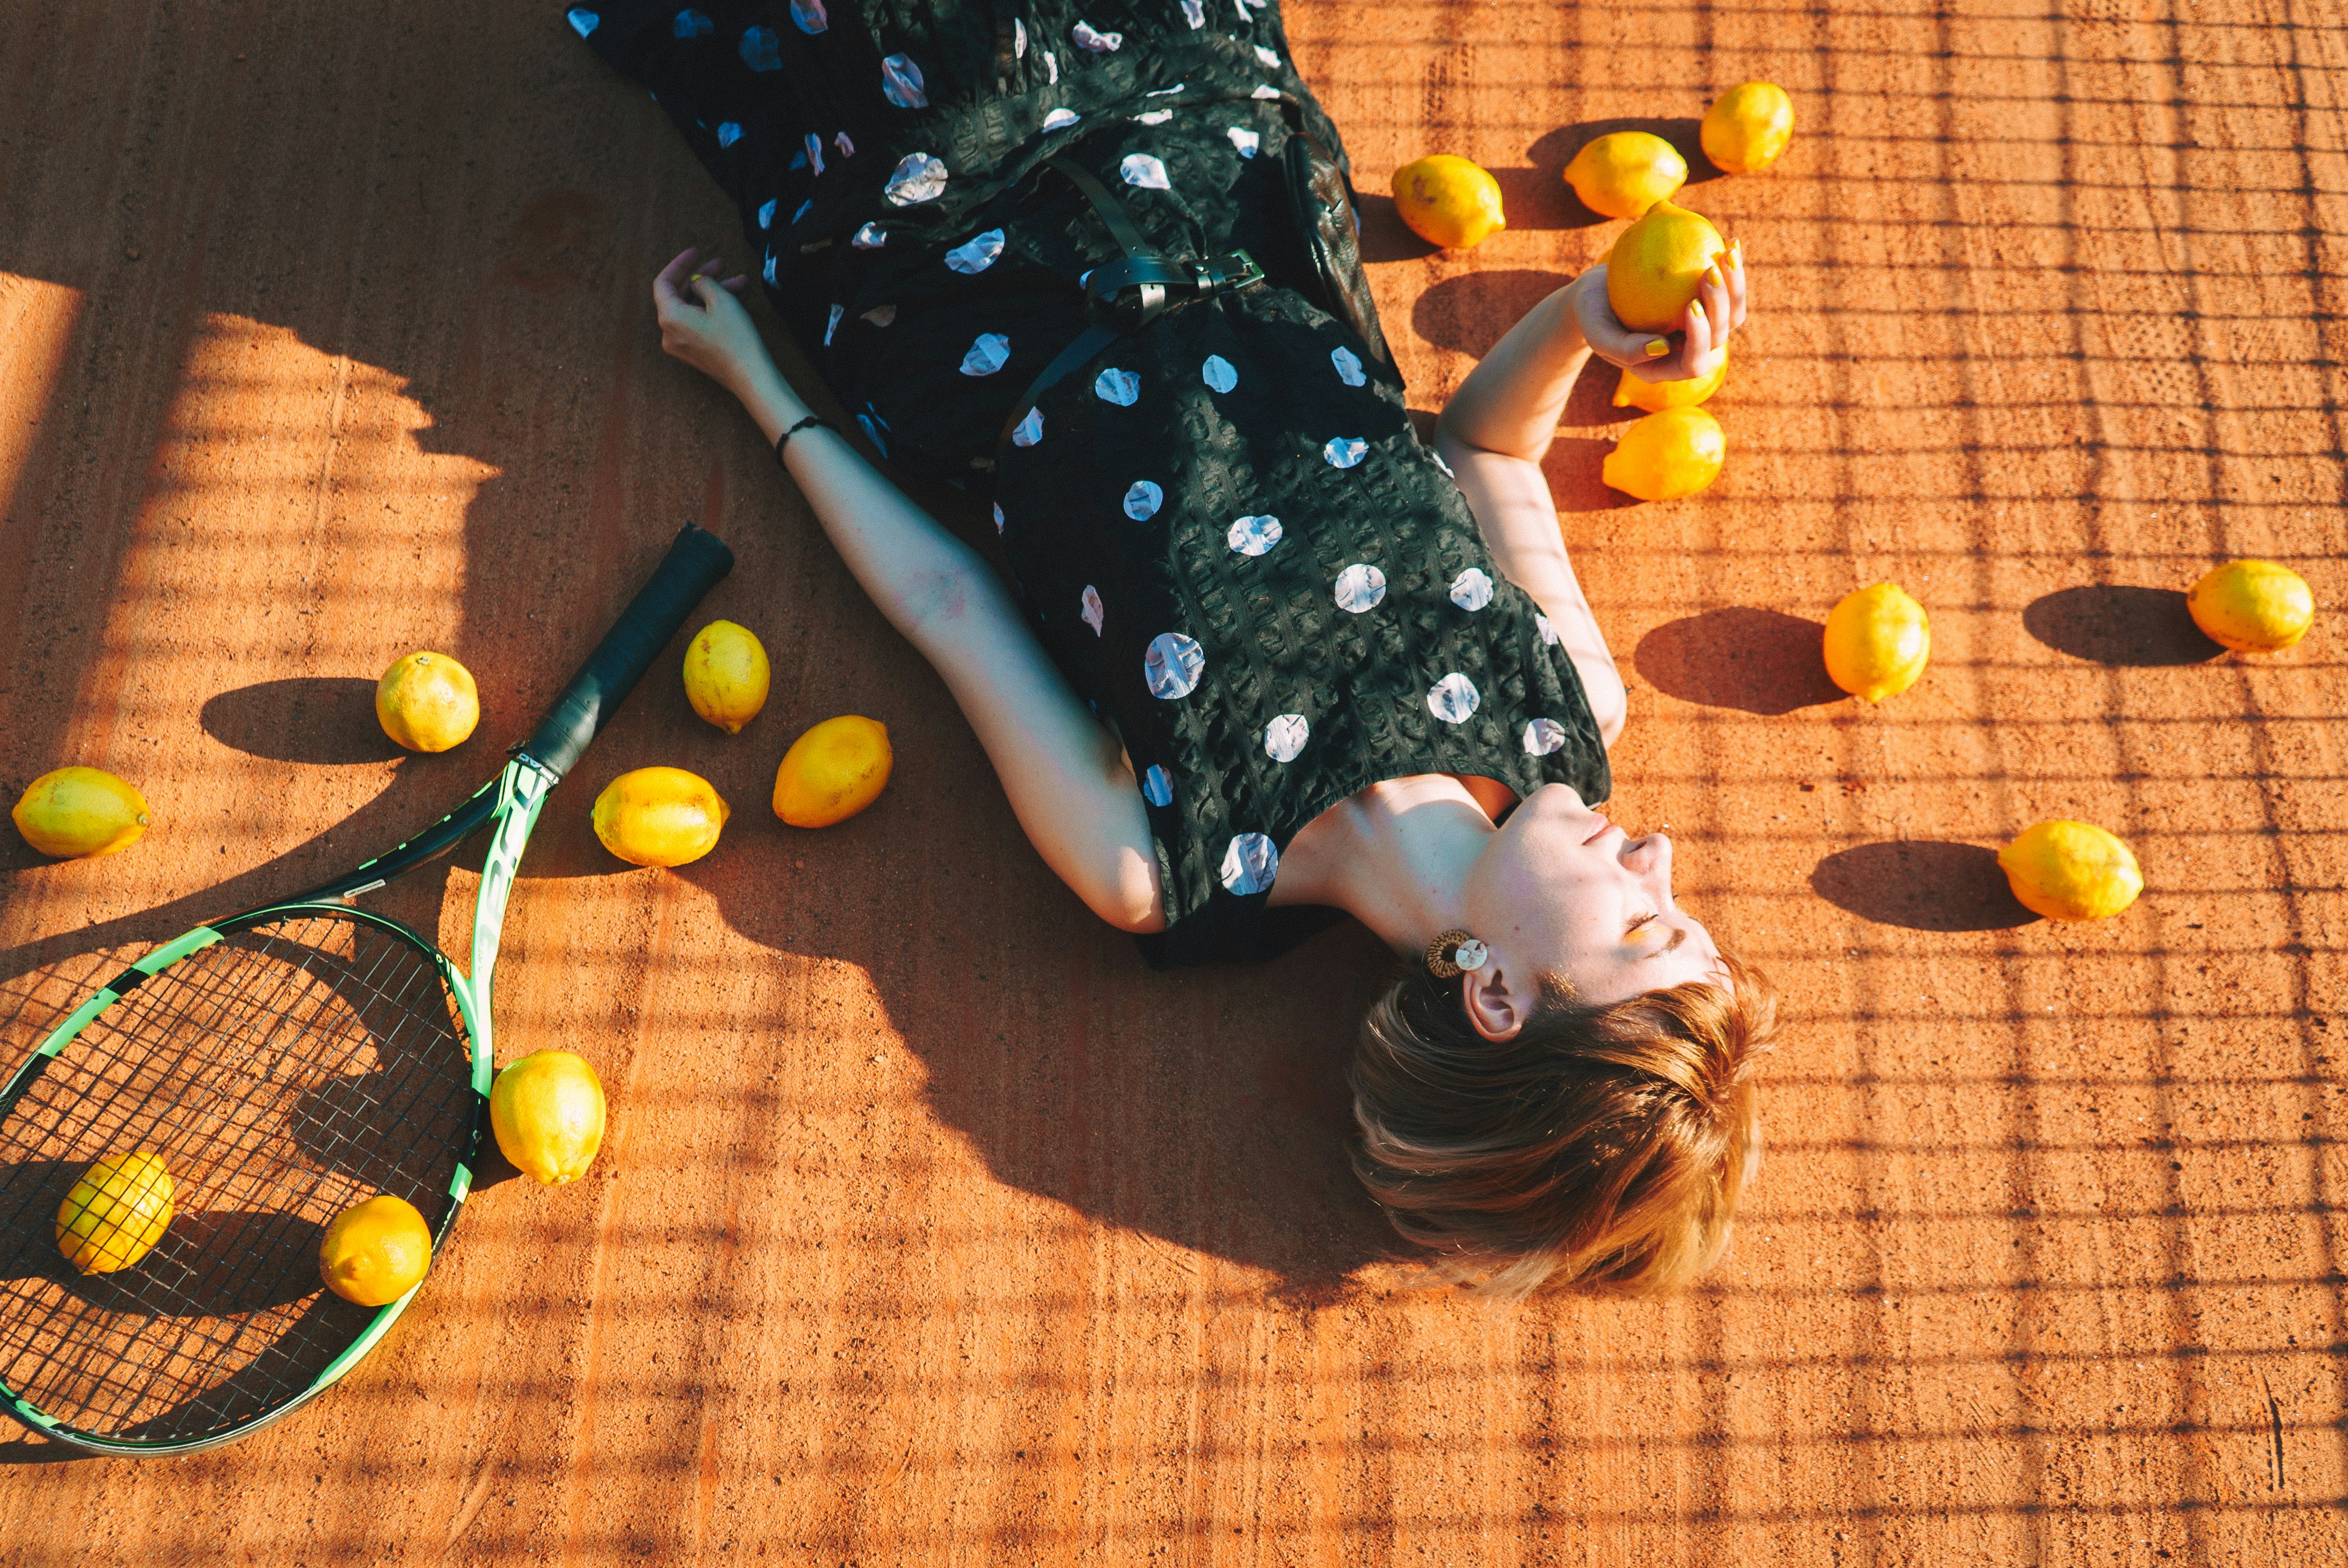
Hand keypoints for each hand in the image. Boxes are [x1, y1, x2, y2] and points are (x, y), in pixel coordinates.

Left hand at [653, 247, 763, 396]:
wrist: (751, 376)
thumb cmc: (735, 339)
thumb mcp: (721, 299)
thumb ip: (704, 282)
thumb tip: (697, 282)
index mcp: (669, 317)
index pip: (663, 282)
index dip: (679, 264)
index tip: (696, 252)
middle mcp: (669, 332)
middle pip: (680, 295)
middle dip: (702, 278)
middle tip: (720, 264)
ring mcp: (682, 344)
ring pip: (694, 309)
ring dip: (715, 293)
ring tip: (740, 282)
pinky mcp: (695, 352)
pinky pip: (699, 323)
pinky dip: (714, 310)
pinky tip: (737, 299)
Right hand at [1568, 242, 1748, 384]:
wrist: (1598, 296)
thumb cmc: (1594, 317)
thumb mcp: (1598, 334)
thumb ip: (1624, 349)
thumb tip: (1663, 347)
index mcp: (1666, 368)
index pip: (1693, 363)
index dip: (1700, 339)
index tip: (1690, 306)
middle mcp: (1688, 351)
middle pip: (1719, 336)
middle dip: (1721, 306)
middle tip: (1709, 271)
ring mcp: (1701, 328)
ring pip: (1732, 314)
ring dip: (1735, 285)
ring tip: (1727, 253)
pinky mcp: (1705, 303)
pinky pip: (1727, 291)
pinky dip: (1731, 269)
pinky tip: (1730, 243)